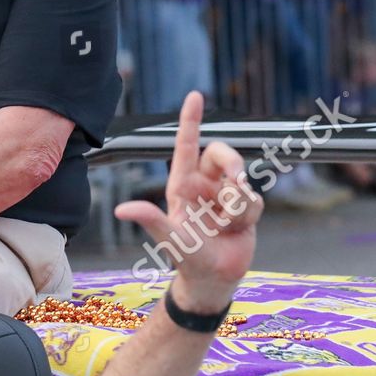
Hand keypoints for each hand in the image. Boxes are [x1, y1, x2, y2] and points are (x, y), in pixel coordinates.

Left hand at [114, 91, 261, 311]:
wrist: (214, 280)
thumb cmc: (186, 259)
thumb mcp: (170, 239)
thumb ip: (152, 220)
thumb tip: (121, 209)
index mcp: (182, 184)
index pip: (186, 144)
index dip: (190, 119)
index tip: (195, 95)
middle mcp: (204, 184)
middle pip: (223, 153)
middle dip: (233, 163)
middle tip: (237, 182)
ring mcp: (225, 195)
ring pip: (242, 181)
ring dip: (237, 206)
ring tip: (225, 226)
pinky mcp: (245, 207)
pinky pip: (254, 200)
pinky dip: (246, 217)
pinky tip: (235, 230)